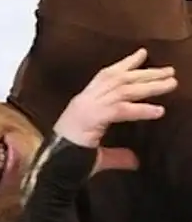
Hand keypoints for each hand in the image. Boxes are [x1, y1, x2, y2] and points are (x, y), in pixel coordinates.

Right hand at [53, 48, 176, 174]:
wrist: (52, 166)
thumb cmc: (68, 161)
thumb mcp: (97, 156)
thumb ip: (117, 155)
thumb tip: (135, 162)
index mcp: (82, 104)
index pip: (104, 77)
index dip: (124, 64)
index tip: (142, 54)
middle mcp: (84, 101)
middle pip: (117, 79)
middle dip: (144, 73)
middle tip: (169, 69)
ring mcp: (87, 108)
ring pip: (122, 90)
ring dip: (148, 84)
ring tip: (170, 82)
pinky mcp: (92, 118)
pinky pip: (120, 110)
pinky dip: (141, 109)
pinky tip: (158, 111)